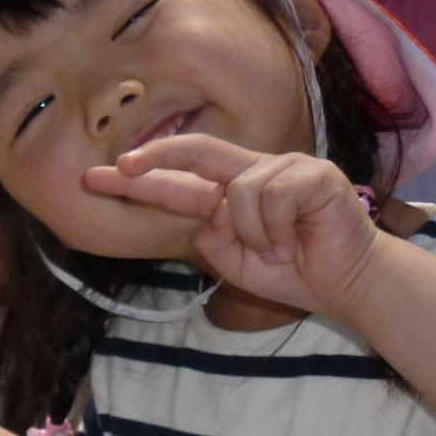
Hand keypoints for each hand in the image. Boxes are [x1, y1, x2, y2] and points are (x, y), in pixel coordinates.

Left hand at [85, 134, 378, 318]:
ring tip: (278, 249)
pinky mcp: (313, 173)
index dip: (136, 179)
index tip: (93, 178)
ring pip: (237, 191)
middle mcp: (251, 172)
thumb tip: (205, 209)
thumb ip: (210, 234)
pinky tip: (294, 240)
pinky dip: (276, 229)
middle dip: (156, 156)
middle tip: (123, 166)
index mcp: (227, 194)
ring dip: (253, 233)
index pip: (176, 182)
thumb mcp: (232, 260)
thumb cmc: (288, 271)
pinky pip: (272, 196)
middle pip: (197, 150)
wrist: (342, 285)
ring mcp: (283, 167)